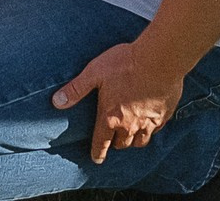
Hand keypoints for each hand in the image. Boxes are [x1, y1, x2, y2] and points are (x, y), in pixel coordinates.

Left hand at [53, 42, 185, 164]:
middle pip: (121, 144)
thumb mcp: (95, 72)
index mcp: (110, 117)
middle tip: (112, 139)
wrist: (159, 60)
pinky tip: (149, 123)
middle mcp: (129, 125)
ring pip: (140, 142)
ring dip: (133, 140)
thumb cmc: (125, 64)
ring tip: (129, 135)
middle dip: (115, 143)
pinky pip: (155, 131)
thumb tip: (56, 102)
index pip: (101, 142)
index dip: (97, 152)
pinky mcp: (164, 116)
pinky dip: (150, 130)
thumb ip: (76, 89)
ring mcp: (148, 123)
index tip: (97, 159)